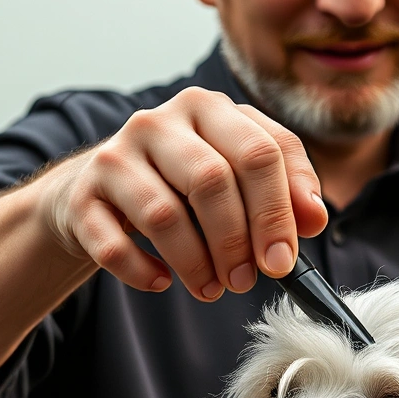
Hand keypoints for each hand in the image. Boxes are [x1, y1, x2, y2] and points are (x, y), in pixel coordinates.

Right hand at [36, 87, 328, 300]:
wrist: (97, 191)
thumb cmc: (180, 186)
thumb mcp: (236, 178)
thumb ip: (282, 191)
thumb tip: (315, 218)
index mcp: (209, 108)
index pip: (260, 152)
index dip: (278, 212)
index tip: (283, 261)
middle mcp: (159, 121)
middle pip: (213, 180)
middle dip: (237, 241)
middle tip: (245, 281)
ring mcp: (115, 156)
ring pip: (164, 215)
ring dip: (196, 264)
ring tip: (212, 289)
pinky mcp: (83, 196)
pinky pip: (114, 245)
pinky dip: (144, 272)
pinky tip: (162, 281)